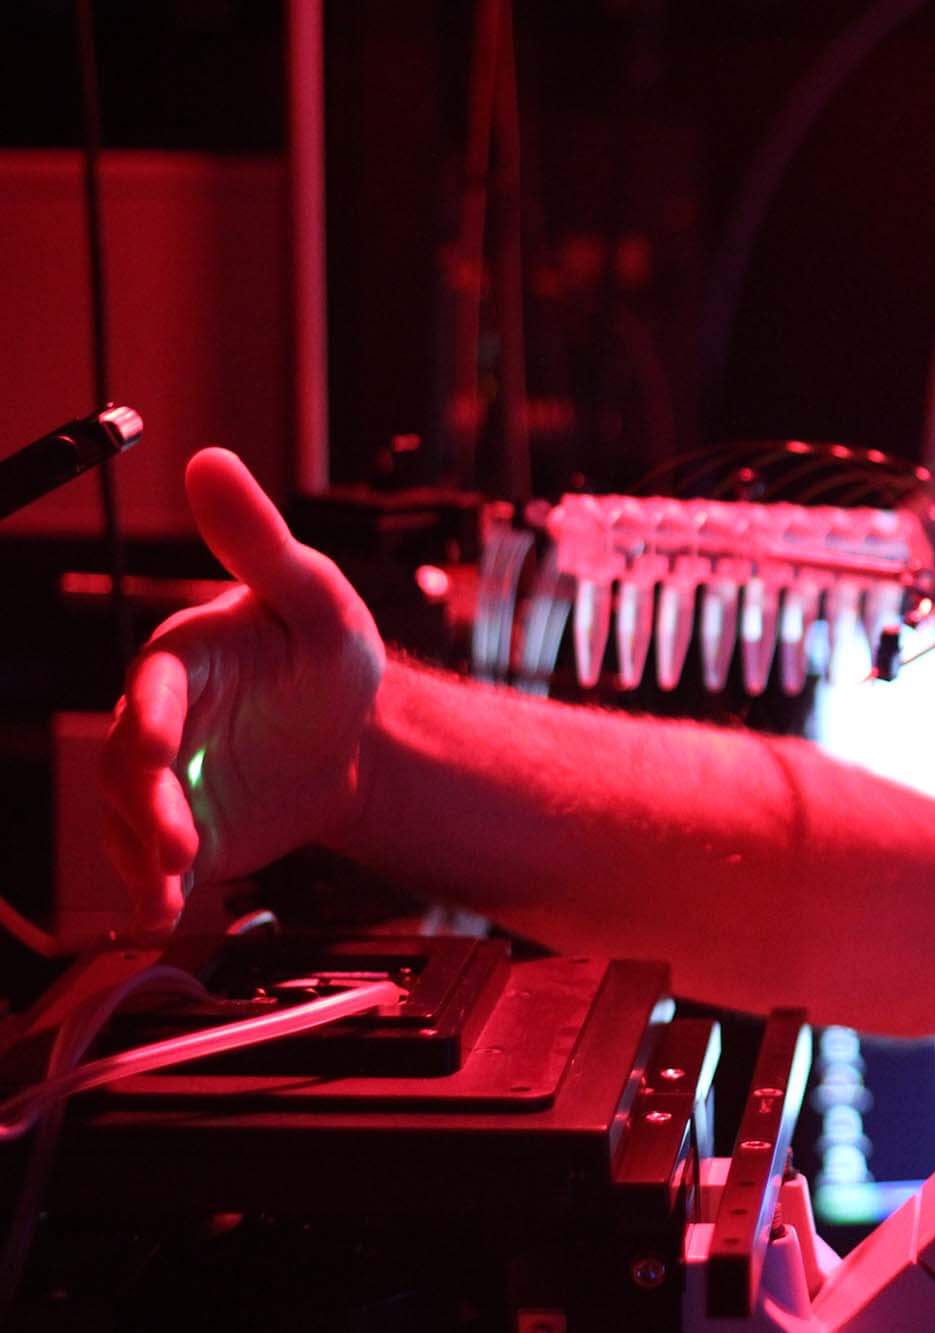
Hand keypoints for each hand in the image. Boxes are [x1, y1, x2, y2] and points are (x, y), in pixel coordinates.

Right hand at [100, 448, 383, 936]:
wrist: (355, 740)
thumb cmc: (328, 657)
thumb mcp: (315, 596)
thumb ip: (261, 542)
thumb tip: (211, 460)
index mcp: (184, 659)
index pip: (154, 686)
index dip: (152, 716)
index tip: (161, 744)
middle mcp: (159, 721)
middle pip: (130, 764)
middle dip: (147, 804)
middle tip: (175, 842)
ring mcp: (167, 781)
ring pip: (132, 820)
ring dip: (145, 856)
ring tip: (171, 888)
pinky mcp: (182, 831)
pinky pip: (155, 863)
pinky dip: (159, 890)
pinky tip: (169, 912)